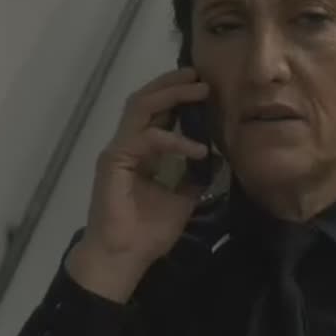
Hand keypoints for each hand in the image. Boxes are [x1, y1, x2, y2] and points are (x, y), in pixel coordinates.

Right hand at [66, 68, 210, 302]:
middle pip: (147, 99)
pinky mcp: (114, 161)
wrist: (124, 258)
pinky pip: (146, 138)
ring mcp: (119, 150)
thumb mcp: (183, 199)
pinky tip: (196, 148)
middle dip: (174, 84)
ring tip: (199, 91)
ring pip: (141, 107)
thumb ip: (195, 177)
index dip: (178, 95)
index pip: (157, 111)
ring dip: (171, 95)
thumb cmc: (148, 232)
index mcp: (142, 151)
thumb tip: (220, 158)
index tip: (206, 87)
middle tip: (202, 78)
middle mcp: (128, 144)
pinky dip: (173, 139)